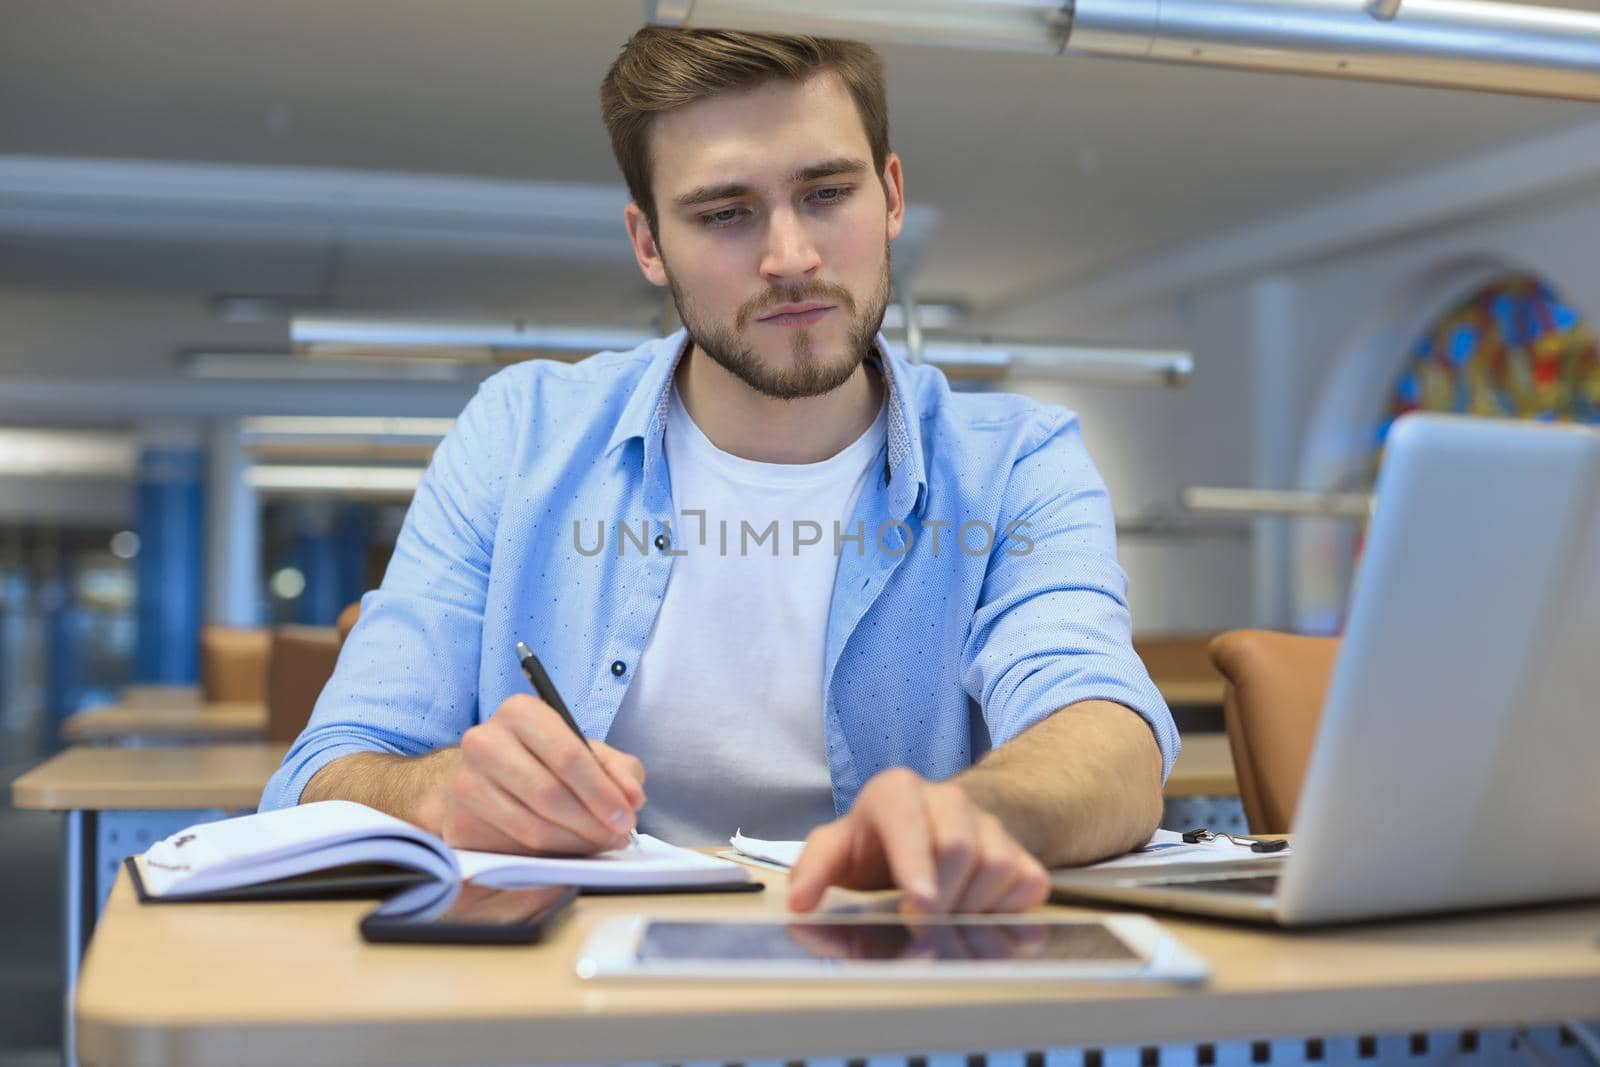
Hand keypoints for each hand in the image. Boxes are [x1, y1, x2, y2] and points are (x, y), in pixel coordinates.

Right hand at [437, 693, 645, 855]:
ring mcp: (467, 781)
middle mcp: (485, 741)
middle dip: (591, 822)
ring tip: (597, 844)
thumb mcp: (587, 753)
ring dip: (574, 842)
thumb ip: (618, 770)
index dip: (602, 791)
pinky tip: (568, 851)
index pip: (568, 755)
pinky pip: (514, 847)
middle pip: (549, 792)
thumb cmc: (543, 761)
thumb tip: (632, 798)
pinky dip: (549, 854)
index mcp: (520, 712)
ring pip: (532, 825)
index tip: (627, 817)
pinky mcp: (461, 820)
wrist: (486, 779)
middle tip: (616, 837)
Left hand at [787, 768, 1050, 914]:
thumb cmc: (873, 850)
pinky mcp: (1023, 854)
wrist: (929, 839)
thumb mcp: (834, 853)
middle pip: (960, 847)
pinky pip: (1029, 884)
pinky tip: (974, 914)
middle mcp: (948, 800)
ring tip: (940, 917)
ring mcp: (991, 826)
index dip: (916, 862)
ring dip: (968, 908)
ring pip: (998, 868)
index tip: (919, 903)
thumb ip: (812, 873)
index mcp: (895, 793)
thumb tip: (800, 904)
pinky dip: (1005, 912)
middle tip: (919, 923)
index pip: (910, 819)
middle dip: (941, 897)